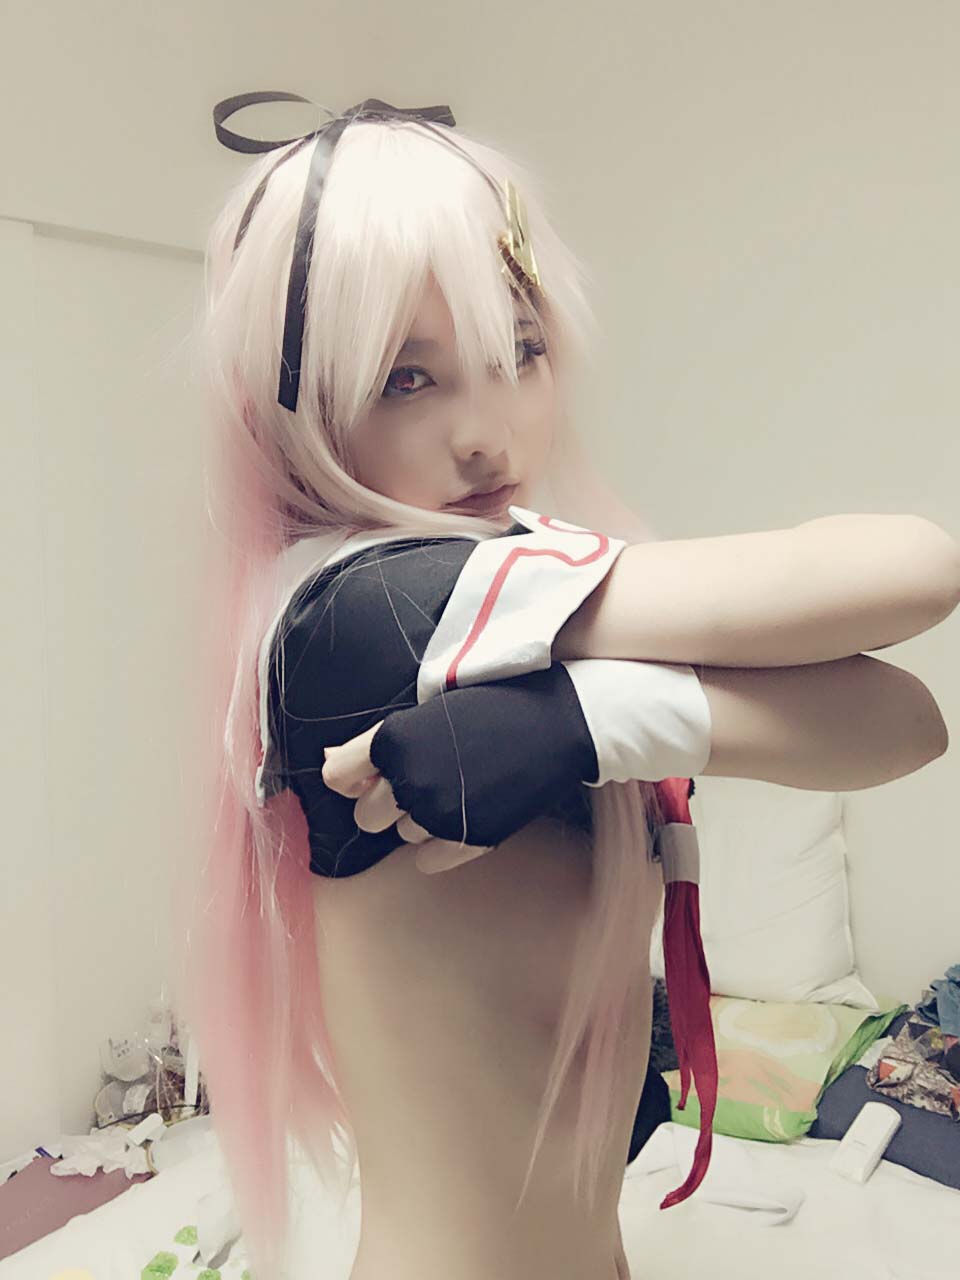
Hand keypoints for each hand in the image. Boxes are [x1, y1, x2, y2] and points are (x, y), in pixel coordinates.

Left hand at [322, 722, 491, 873]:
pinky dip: (442, 845)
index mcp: (392, 740)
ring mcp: (438, 813)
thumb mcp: (429, 712)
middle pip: (365, 817)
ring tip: (460, 786)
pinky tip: (468, 813)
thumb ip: (375, 742)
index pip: (337, 777)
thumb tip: (328, 761)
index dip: (352, 778)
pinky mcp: (468, 838)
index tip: (370, 774)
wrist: (558, 722)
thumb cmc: (493, 706)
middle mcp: (407, 779)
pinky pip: (428, 860)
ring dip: (423, 818)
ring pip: (403, 835)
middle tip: (425, 780)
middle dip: (386, 804)